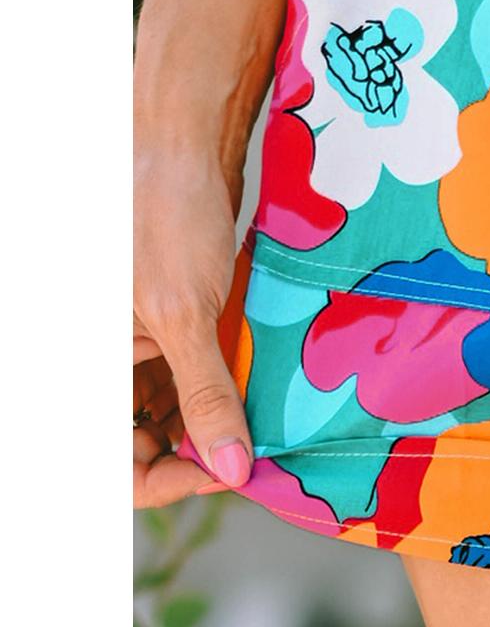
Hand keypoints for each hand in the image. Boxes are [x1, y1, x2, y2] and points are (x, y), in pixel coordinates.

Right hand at [133, 147, 252, 509]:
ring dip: (216, 422)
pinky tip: (261, 389)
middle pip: (145, 445)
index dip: (168, 482)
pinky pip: (193, 375)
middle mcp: (109, 364)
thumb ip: (204, 395)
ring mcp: (139, 345)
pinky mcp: (172, 323)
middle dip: (198, 454)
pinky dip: (226, 386)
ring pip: (173, 413)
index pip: (118, 467)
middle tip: (254, 452)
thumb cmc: (160, 216)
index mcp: (88, 367)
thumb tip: (230, 468)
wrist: (179, 144)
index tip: (229, 471)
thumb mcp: (183, 314)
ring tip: (264, 423)